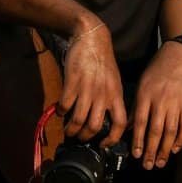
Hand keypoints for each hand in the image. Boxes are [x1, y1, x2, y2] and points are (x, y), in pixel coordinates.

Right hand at [58, 22, 126, 145]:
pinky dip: (61, 112)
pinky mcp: (73, 82)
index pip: (120, 124)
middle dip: (85, 137)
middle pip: (95, 126)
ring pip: (78, 120)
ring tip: (68, 130)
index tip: (103, 144)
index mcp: (116, 95)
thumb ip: (112, 99)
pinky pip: (65, 105)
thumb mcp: (114, 81)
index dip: (112, 139)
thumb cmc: (103, 61)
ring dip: (71, 129)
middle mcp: (103, 95)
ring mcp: (88, 89)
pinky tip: (60, 111)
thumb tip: (107, 118)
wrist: (92, 37)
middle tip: (80, 138)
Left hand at [131, 40, 181, 168]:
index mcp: (146, 96)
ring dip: (165, 149)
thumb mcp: (142, 85)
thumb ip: (136, 106)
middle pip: (156, 130)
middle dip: (151, 150)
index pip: (141, 122)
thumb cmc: (158, 70)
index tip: (136, 154)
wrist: (180, 57)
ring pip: (171, 131)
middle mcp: (161, 101)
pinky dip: (181, 138)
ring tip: (161, 162)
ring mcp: (176, 103)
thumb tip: (130, 126)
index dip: (139, 140)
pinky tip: (175, 149)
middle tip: (148, 165)